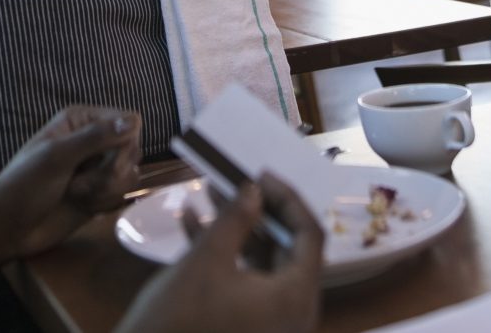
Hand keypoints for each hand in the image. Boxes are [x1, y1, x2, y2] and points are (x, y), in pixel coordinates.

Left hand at [0, 106, 141, 258]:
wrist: (8, 229)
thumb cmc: (24, 186)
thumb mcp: (56, 157)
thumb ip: (95, 137)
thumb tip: (134, 120)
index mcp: (81, 120)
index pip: (128, 121)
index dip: (126, 143)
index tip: (112, 164)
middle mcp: (92, 139)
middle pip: (133, 148)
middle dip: (112, 171)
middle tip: (80, 184)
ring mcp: (96, 167)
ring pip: (130, 172)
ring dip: (107, 188)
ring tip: (77, 194)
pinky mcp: (99, 192)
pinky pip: (122, 192)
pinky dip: (106, 201)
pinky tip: (84, 206)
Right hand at [117, 177, 322, 332]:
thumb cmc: (181, 316)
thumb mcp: (207, 259)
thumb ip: (236, 218)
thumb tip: (254, 189)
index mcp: (295, 296)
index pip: (310, 235)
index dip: (287, 198)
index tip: (260, 173)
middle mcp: (293, 312)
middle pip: (289, 248)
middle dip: (259, 211)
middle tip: (236, 181)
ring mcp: (272, 323)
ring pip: (264, 262)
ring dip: (238, 228)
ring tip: (210, 192)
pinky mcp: (249, 326)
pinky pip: (247, 281)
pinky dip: (227, 254)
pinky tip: (192, 222)